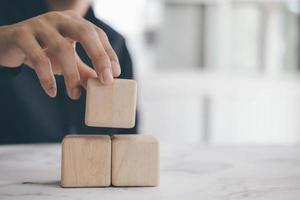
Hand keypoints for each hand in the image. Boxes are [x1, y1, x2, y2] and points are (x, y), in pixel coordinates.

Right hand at [0, 10, 120, 98]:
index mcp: (74, 22)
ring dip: (72, 75)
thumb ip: (85, 71)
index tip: (116, 73)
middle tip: (106, 80)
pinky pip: (38, 57)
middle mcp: (59, 19)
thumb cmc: (43, 51)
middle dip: (99, 57)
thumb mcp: (67, 61)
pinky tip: (52, 92)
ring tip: (74, 95)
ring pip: (62, 48)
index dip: (108, 53)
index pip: (97, 33)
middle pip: (85, 33)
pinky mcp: (22, 35)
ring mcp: (40, 24)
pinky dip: (47, 77)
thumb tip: (103, 85)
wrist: (7, 45)